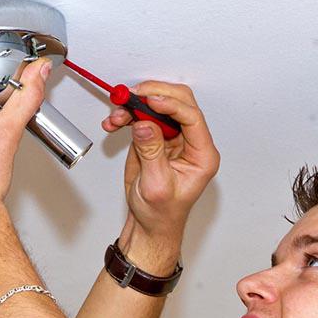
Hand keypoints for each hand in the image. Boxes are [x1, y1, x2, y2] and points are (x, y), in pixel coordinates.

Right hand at [102, 82, 219, 243]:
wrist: (150, 222)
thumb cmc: (162, 212)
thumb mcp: (157, 185)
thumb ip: (151, 152)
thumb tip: (145, 124)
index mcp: (202, 155)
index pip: (192, 118)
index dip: (171, 105)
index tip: (150, 101)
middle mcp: (191, 142)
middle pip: (179, 102)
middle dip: (153, 96)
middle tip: (131, 97)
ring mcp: (173, 137)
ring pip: (159, 105)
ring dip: (136, 104)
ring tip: (117, 116)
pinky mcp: (155, 136)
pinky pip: (143, 115)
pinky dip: (128, 114)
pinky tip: (116, 122)